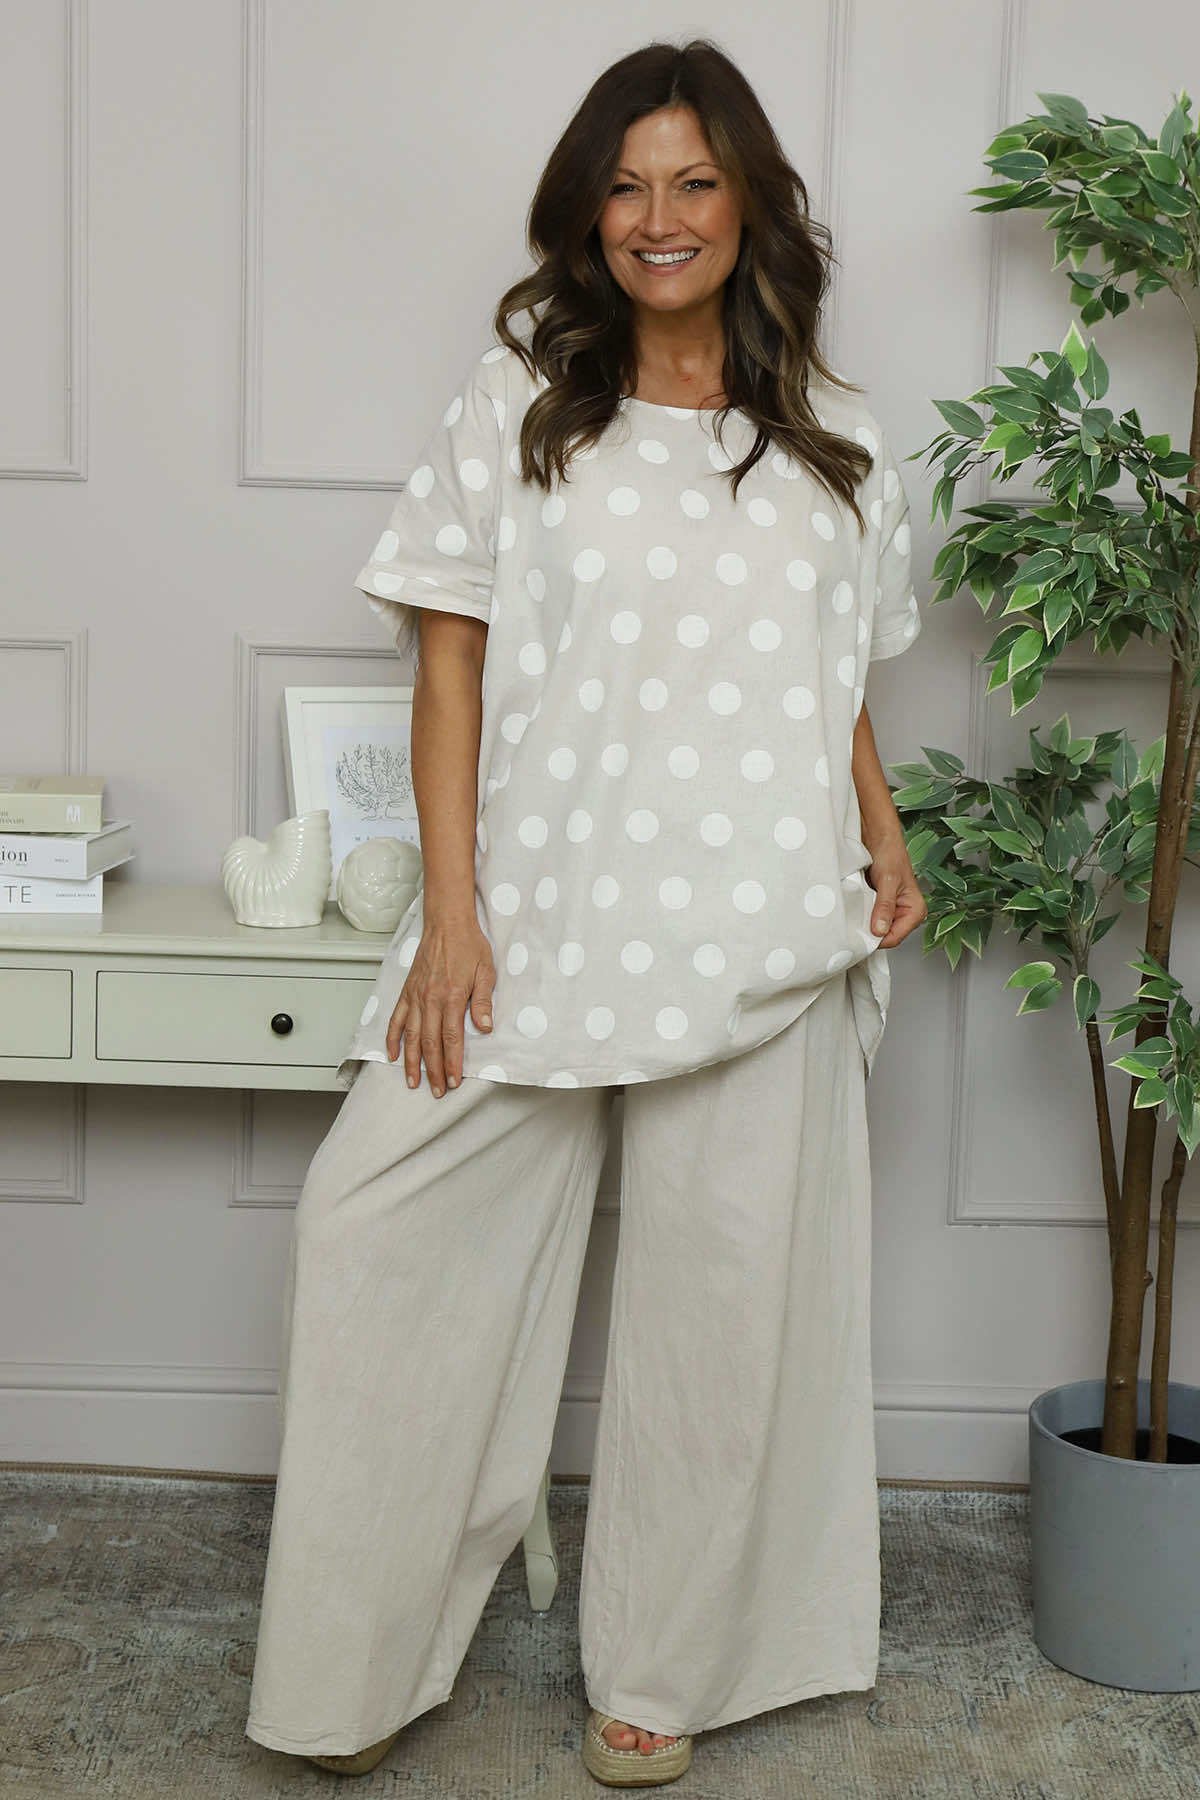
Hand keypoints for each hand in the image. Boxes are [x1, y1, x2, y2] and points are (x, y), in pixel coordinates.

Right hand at [386, 917, 495, 1095]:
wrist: (447, 922)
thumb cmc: (469, 945)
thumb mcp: (486, 972)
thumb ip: (482, 1002)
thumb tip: (485, 1027)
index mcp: (452, 996)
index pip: (451, 1038)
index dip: (453, 1062)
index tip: (454, 1080)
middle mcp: (430, 999)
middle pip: (430, 1043)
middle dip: (434, 1070)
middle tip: (437, 1091)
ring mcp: (416, 996)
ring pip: (411, 1036)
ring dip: (411, 1061)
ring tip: (413, 1082)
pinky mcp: (407, 991)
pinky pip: (397, 1019)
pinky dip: (393, 1038)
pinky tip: (393, 1054)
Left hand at [862, 832, 926, 947]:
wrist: (878, 836)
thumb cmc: (890, 852)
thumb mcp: (888, 880)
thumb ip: (884, 906)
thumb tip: (880, 930)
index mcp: (915, 910)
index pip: (894, 938)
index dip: (877, 939)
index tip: (859, 935)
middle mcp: (904, 914)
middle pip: (883, 936)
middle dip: (868, 931)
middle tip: (853, 922)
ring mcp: (889, 911)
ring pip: (873, 929)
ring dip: (862, 922)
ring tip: (854, 910)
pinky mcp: (877, 906)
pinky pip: (866, 918)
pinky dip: (858, 915)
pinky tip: (853, 907)